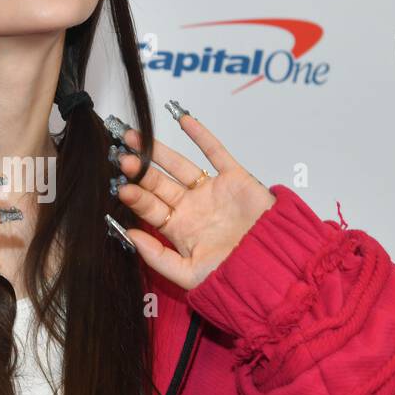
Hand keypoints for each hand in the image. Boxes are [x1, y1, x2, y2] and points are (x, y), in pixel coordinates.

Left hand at [112, 111, 275, 291]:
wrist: (273, 263)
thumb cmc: (234, 274)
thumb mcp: (189, 274)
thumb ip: (157, 257)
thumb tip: (129, 235)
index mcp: (180, 229)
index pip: (150, 208)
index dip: (136, 197)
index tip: (122, 187)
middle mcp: (192, 207)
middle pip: (159, 184)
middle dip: (139, 170)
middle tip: (121, 157)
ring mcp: (211, 191)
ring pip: (179, 165)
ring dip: (158, 151)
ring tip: (135, 136)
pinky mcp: (233, 178)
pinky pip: (215, 152)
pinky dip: (200, 135)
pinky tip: (182, 120)